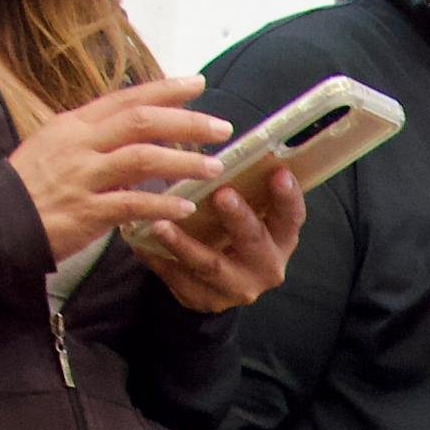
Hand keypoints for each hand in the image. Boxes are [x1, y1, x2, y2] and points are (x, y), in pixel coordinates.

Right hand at [8, 77, 228, 264]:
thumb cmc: (31, 184)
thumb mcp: (59, 148)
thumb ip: (97, 140)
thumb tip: (138, 134)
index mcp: (74, 125)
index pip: (125, 98)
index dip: (164, 90)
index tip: (197, 83)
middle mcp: (79, 144)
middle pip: (140, 122)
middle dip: (185, 122)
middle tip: (221, 127)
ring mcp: (82, 176)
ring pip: (141, 158)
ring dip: (183, 161)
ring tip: (214, 167)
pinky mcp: (85, 210)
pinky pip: (132, 204)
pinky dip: (162, 204)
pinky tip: (186, 207)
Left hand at [130, 165, 302, 314]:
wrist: (213, 283)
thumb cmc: (227, 232)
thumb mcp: (244, 211)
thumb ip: (238, 183)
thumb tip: (212, 129)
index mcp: (280, 238)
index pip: (291, 217)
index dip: (287, 198)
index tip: (278, 173)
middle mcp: (266, 265)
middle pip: (254, 242)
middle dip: (238, 218)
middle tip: (222, 194)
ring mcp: (236, 288)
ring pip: (211, 266)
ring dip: (185, 244)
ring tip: (160, 223)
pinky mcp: (206, 300)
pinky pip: (180, 281)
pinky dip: (159, 260)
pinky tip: (139, 243)